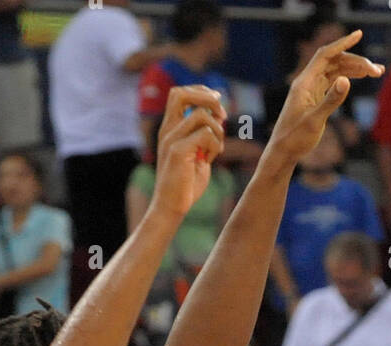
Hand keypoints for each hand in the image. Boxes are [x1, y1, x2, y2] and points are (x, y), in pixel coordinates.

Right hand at [151, 86, 226, 219]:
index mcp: (170, 129)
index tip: (218, 103)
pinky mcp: (178, 151)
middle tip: (222, 116)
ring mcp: (171, 139)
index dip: (200, 92)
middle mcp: (168, 130)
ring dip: (218, 131)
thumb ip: (206, 135)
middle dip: (208, 98)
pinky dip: (214, 146)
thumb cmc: (185, 185)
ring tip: (216, 151)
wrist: (170, 208)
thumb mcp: (198, 154)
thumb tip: (220, 115)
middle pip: (182, 93)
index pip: (180, 94)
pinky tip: (209, 161)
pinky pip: (206, 134)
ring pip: (202, 115)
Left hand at [269, 30, 382, 165]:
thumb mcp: (315, 121)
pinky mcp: (315, 97)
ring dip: (355, 69)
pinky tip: (360, 78)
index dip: (343, 43)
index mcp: (304, 82)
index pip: (325, 55)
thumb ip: (331, 101)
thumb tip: (347, 80)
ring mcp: (311, 89)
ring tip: (376, 73)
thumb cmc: (295, 138)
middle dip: (356, 62)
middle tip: (377, 71)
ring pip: (336, 71)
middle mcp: (307, 82)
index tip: (359, 35)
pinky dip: (347, 78)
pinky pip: (333, 81)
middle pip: (334, 61)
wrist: (283, 152)